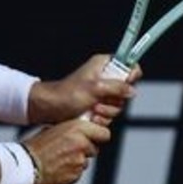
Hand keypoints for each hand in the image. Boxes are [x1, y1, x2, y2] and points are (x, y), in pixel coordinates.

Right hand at [22, 118, 110, 183]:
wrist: (25, 165)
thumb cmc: (36, 146)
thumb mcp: (53, 130)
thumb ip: (71, 131)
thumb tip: (82, 133)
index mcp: (77, 128)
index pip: (103, 134)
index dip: (98, 138)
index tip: (93, 140)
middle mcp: (81, 143)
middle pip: (94, 150)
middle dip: (85, 152)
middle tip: (68, 152)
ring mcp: (80, 160)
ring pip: (84, 163)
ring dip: (75, 163)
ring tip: (57, 161)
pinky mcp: (76, 175)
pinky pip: (76, 174)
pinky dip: (69, 173)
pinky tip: (55, 169)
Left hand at [28, 54, 142, 125]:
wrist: (50, 108)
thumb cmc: (67, 94)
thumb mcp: (95, 88)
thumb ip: (117, 87)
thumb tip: (132, 90)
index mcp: (103, 65)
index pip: (128, 64)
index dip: (131, 75)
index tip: (125, 84)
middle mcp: (104, 78)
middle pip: (125, 91)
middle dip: (114, 100)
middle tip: (99, 101)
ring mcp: (101, 94)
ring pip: (118, 106)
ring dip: (106, 112)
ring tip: (91, 109)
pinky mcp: (97, 107)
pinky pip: (109, 115)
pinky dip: (101, 119)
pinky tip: (90, 117)